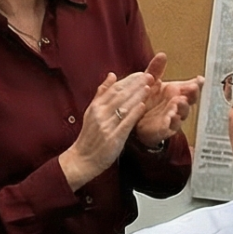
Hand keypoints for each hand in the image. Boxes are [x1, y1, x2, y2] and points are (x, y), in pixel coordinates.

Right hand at [60, 71, 152, 187]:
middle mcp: (100, 114)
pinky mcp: (113, 138)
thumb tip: (112, 75)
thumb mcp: (91, 112)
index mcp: (95, 107)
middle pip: (120, 96)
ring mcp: (106, 126)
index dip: (129, 80)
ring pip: (123, 107)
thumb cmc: (89, 136)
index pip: (114, 89)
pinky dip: (133, 114)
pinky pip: (125, 124)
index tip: (141, 73)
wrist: (82, 160)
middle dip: (136, 85)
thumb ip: (102, 93)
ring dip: (136, 96)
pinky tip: (142, 106)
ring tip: (148, 87)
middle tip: (149, 76)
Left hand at [132, 53, 200, 149]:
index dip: (196, 84)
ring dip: (182, 108)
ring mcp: (172, 118)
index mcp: (175, 92)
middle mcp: (177, 105)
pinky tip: (171, 117)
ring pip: (182, 114)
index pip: (190, 87)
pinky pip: (170, 127)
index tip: (200, 79)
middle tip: (192, 88)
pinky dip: (172, 122)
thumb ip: (155, 70)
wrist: (134, 119)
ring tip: (179, 101)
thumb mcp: (148, 82)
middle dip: (192, 95)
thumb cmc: (145, 100)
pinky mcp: (164, 130)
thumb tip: (162, 55)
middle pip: (190, 100)